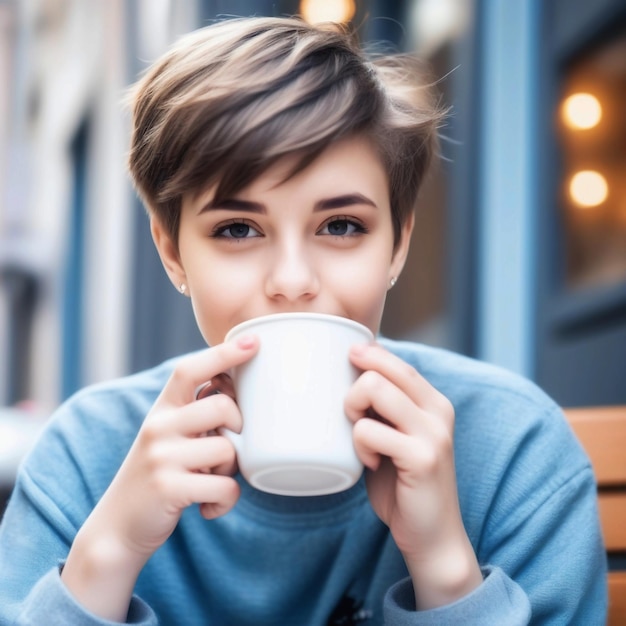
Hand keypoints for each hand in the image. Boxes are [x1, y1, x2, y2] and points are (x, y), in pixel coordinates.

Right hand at [61, 335, 257, 619]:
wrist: (118, 527)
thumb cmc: (159, 474)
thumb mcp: (168, 436)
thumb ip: (195, 413)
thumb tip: (234, 385)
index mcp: (162, 410)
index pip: (189, 371)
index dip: (222, 354)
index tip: (251, 341)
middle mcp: (158, 427)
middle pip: (221, 407)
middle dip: (237, 426)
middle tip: (226, 447)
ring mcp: (161, 457)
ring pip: (227, 450)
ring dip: (231, 470)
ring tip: (213, 480)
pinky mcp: (168, 489)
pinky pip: (224, 487)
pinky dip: (226, 501)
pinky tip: (210, 506)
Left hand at [345, 343, 481, 609]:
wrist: (432, 536)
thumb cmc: (404, 485)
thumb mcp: (396, 437)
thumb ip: (384, 410)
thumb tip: (351, 376)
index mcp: (434, 403)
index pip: (398, 362)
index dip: (369, 353)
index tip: (348, 356)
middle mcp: (439, 411)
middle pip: (380, 371)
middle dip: (352, 391)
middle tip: (354, 420)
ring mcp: (433, 433)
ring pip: (374, 390)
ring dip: (353, 413)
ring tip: (362, 440)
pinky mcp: (422, 457)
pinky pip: (368, 431)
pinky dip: (359, 445)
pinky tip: (369, 463)